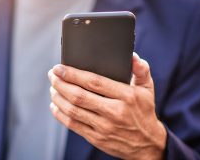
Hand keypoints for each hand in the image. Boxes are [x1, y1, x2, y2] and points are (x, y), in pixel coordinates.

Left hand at [48, 53, 166, 159]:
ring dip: (58, 98)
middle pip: (79, 96)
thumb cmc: (144, 111)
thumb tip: (132, 55)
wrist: (148, 144)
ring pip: (73, 110)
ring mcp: (104, 127)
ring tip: (52, 88)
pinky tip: (55, 105)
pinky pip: (73, 125)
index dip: (73, 74)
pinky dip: (60, 114)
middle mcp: (114, 112)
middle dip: (61, 83)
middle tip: (52, 75)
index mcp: (126, 96)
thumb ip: (141, 70)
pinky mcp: (97, 138)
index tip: (59, 68)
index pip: (94, 82)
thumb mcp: (147, 89)